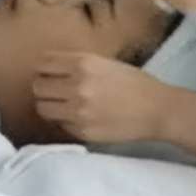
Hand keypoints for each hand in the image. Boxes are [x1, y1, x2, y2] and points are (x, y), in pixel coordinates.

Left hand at [27, 52, 180, 146]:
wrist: (158, 110)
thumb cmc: (135, 84)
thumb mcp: (106, 63)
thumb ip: (78, 65)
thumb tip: (50, 70)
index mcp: (84, 64)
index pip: (42, 64)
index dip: (45, 69)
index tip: (51, 74)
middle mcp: (77, 86)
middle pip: (37, 87)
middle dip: (44, 88)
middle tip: (55, 91)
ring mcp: (79, 111)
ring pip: (43, 108)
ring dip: (50, 106)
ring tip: (63, 106)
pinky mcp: (83, 131)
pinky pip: (60, 124)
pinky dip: (65, 121)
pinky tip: (81, 117)